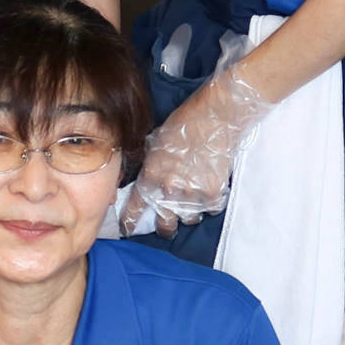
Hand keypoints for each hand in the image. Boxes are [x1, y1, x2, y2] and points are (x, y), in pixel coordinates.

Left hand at [123, 60, 273, 235]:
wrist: (216, 116)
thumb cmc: (185, 122)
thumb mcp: (155, 141)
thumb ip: (149, 164)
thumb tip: (143, 178)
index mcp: (152, 174)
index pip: (136, 206)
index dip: (130, 221)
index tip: (128, 229)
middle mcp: (170, 189)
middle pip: (165, 224)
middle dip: (165, 227)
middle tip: (167, 226)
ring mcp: (193, 192)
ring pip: (190, 218)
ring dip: (190, 213)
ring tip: (192, 202)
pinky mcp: (214, 192)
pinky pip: (211, 209)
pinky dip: (210, 203)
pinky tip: (209, 191)